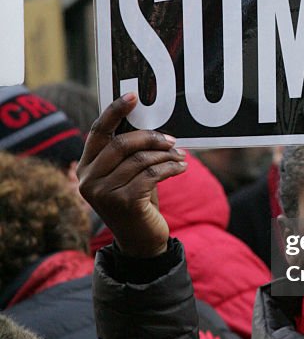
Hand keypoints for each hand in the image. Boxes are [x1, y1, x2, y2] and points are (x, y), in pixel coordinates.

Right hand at [78, 93, 186, 256]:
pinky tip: (182, 167)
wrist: (141, 242)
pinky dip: (172, 168)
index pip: (98, 132)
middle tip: (172, 139)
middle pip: (122, 144)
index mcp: (85, 167)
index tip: (133, 96)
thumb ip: (129, 153)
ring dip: (166, 155)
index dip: (115, 111)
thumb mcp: (128, 175)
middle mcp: (89, 180)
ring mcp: (104, 193)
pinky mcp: (124, 202)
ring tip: (181, 156)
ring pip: (141, 159)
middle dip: (151, 138)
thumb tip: (150, 122)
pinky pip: (153, 174)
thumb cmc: (136, 201)